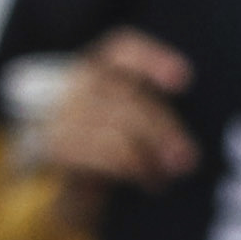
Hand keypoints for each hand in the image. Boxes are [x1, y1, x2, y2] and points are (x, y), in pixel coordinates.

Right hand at [36, 30, 195, 230]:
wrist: (64, 189)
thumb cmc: (111, 152)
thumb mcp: (134, 126)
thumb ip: (154, 118)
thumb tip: (185, 146)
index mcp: (99, 69)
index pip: (123, 50)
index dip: (153, 60)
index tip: (184, 81)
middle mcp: (75, 84)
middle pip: (122, 90)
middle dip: (160, 124)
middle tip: (187, 159)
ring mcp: (59, 113)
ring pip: (110, 121)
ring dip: (146, 152)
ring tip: (167, 175)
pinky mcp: (53, 146)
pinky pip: (92, 150)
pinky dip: (126, 166)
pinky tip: (146, 181)